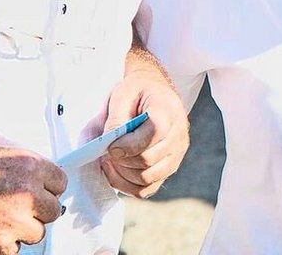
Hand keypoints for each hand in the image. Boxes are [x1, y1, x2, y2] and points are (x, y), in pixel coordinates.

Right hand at [0, 135, 66, 254]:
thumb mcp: (0, 153)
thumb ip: (25, 169)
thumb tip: (39, 181)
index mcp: (32, 166)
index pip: (60, 183)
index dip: (46, 188)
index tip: (37, 191)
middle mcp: (29, 193)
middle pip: (52, 210)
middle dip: (37, 210)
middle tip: (15, 206)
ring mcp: (15, 220)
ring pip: (37, 232)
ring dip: (22, 229)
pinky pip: (15, 249)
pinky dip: (4, 244)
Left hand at [97, 68, 189, 197]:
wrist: (153, 93)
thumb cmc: (136, 93)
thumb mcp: (121, 94)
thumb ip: (113, 118)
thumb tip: (103, 144)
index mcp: (168, 110)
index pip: (154, 133)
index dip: (129, 144)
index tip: (110, 145)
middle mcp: (178, 135)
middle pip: (148, 160)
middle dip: (121, 160)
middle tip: (106, 152)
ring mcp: (176, 154)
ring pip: (147, 178)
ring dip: (122, 174)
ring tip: (109, 160)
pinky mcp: (168, 168)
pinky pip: (147, 189)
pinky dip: (127, 185)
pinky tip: (116, 171)